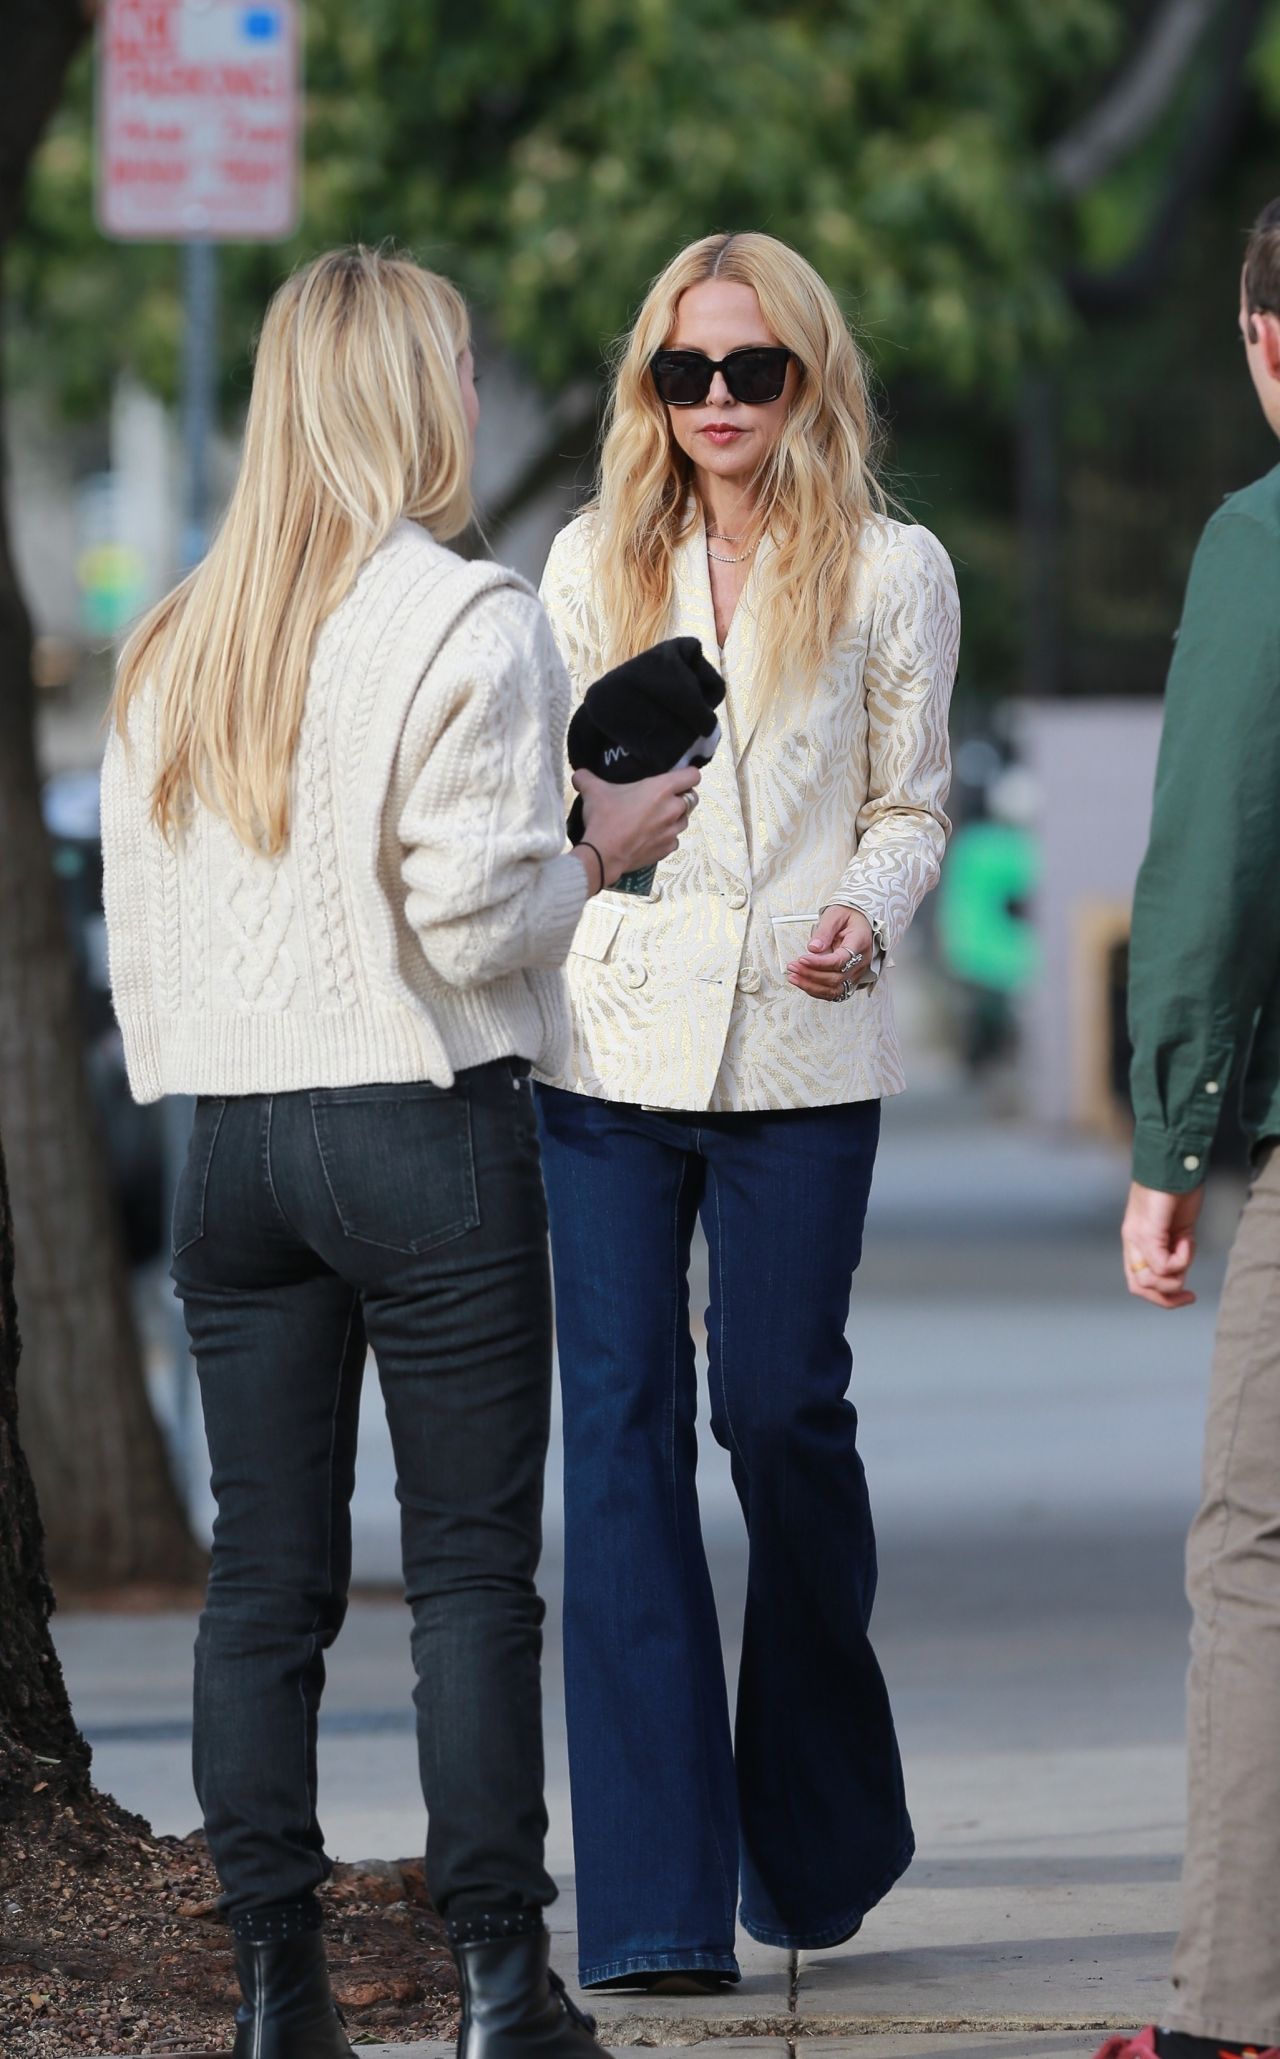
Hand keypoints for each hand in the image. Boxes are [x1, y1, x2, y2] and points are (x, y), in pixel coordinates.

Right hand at [574, 765, 700, 887]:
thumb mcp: (593, 792)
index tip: (676, 778)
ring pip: (684, 820)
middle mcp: (673, 809)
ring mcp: (672, 831)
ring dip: (674, 818)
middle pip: (692, 798)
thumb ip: (586, 778)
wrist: (603, 855)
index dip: (687, 775)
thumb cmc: (604, 818)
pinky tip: (651, 837)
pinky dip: (666, 837)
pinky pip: (674, 840)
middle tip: (661, 799)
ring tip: (655, 819)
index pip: (693, 775)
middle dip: (680, 797)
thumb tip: (578, 774)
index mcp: (662, 789)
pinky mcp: (667, 849)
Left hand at [787, 906, 875, 1000]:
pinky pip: (833, 991)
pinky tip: (802, 982)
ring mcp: (856, 972)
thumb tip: (813, 948)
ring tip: (793, 977)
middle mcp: (861, 961)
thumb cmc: (848, 916)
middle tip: (793, 966)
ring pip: (835, 989)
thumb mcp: (835, 915)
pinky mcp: (849, 979)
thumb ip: (824, 931)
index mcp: (860, 942)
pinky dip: (816, 989)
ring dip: (811, 986)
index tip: (802, 959)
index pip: (840, 960)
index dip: (819, 963)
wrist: (859, 921)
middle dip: (811, 975)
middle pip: (836, 978)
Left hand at [1121, 1180, 1205, 1307]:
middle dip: (1166, 1298)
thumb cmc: (1176, 1190)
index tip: (1186, 1295)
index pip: (1137, 1281)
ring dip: (1177, 1274)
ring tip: (1187, 1248)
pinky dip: (1182, 1259)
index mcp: (1136, 1240)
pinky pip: (1163, 1264)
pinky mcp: (1148, 1232)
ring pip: (1151, 1281)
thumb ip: (1174, 1248)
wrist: (1173, 1163)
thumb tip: (1179, 1271)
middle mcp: (1132, 1241)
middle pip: (1140, 1287)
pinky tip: (1187, 1240)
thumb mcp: (1176, 1227)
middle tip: (1189, 1295)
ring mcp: (1138, 1238)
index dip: (1161, 1296)